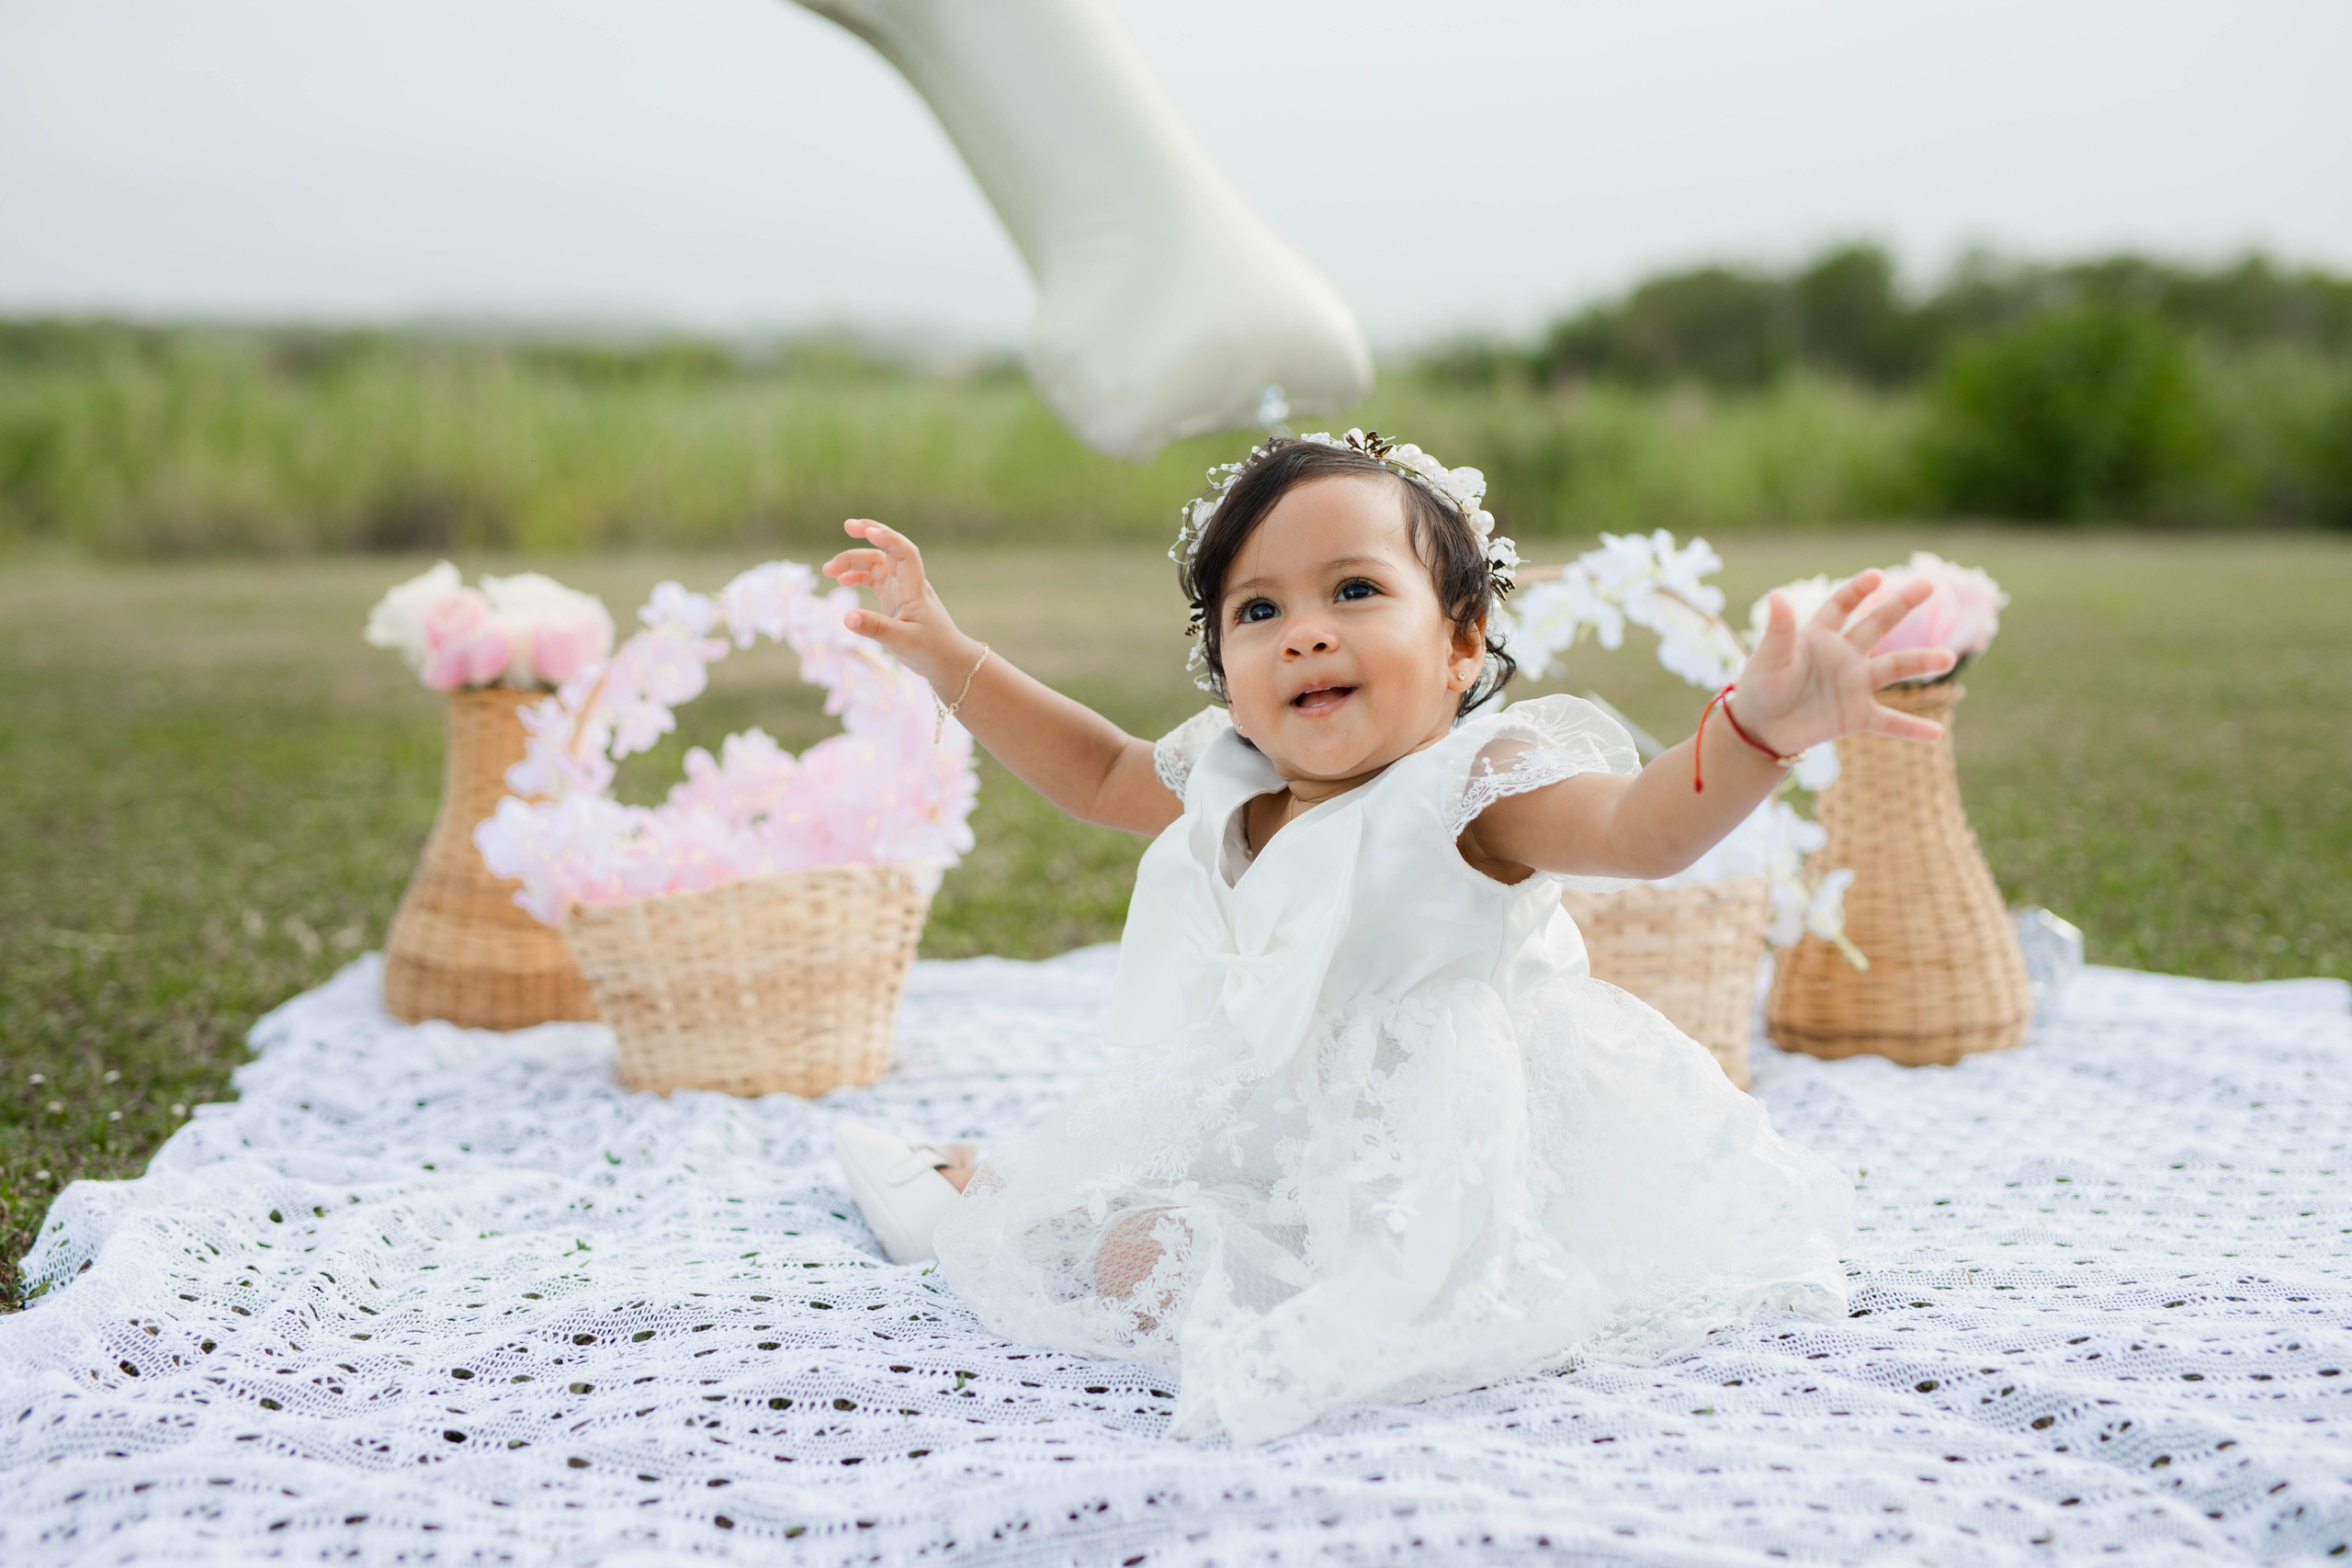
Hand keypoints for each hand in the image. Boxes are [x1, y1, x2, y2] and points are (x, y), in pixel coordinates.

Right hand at [821, 519, 978, 688]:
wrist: (949, 663)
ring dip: (855, 561)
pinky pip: (875, 580)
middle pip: (888, 550)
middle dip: (870, 533)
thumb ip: (875, 628)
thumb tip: (847, 616)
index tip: (866, 531)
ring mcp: (902, 591)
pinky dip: (858, 577)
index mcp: (914, 590)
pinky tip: (843, 581)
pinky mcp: (895, 601)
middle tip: (848, 526)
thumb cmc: (932, 651)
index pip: (905, 553)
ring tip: (828, 571)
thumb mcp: (902, 641)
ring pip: (878, 564)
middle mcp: (908, 584)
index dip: (888, 538)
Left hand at [1730, 570, 1959, 752]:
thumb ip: (1778, 630)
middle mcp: (1844, 655)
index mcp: (1820, 636)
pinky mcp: (1857, 716)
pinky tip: (1936, 734)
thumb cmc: (1761, 687)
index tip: (1875, 576)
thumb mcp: (1768, 659)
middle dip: (1901, 605)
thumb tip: (1777, 594)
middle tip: (1928, 585)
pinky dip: (1911, 728)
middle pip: (1877, 625)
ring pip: (1893, 669)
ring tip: (1948, 658)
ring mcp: (1854, 685)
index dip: (1857, 590)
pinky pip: (1889, 722)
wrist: (1761, 729)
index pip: (1841, 606)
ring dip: (1920, 662)